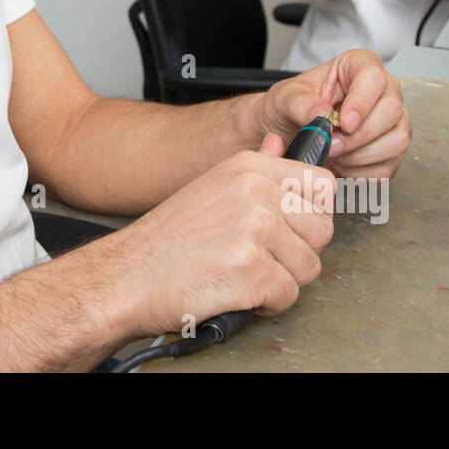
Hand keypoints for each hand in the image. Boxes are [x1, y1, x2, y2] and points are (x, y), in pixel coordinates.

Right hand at [104, 148, 333, 337]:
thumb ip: (255, 169)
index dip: (311, 214)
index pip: (322, 185)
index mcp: (249, 168)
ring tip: (243, 275)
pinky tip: (236, 292)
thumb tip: (279, 143)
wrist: (127, 276)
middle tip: (261, 258)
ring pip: (309, 267)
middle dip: (298, 253)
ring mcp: (254, 230)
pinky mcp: (251, 271)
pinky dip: (266, 305)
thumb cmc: (165, 240)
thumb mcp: (211, 187)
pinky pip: (288, 296)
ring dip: (281, 281)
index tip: (293, 228)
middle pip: (322, 230)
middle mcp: (255, 192)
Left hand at [255, 48, 408, 179]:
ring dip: (361, 156)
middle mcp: (383, 90)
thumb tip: (319, 113)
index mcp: (358, 66)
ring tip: (333, 153)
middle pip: (391, 110)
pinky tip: (342, 164)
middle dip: (358, 136)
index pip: (374, 77)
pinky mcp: (391, 149)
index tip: (344, 123)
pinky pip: (388, 166)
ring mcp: (392, 120)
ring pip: (396, 140)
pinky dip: (361, 172)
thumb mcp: (285, 98)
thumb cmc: (293, 107)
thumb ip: (300, 103)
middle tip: (330, 145)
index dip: (362, 102)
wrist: (291, 133)